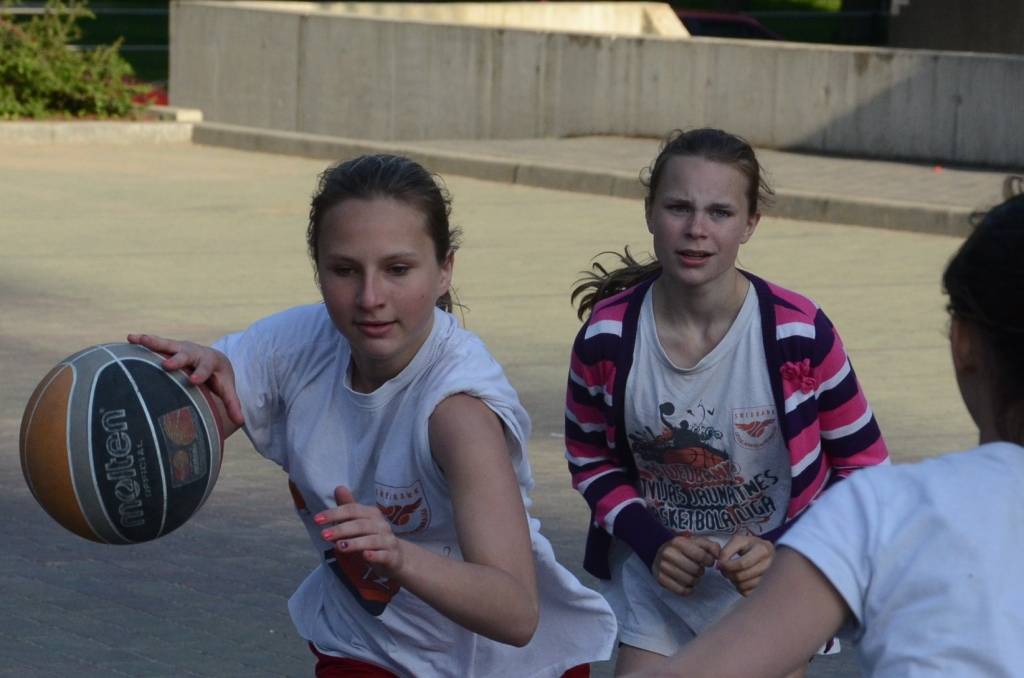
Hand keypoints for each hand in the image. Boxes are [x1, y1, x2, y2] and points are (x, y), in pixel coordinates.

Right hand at [127, 333, 244, 426]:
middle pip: (186, 355)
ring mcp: (180, 349)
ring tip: (141, 340)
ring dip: (155, 343)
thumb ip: (232, 403)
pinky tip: (129, 338)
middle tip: (167, 366)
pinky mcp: (168, 348)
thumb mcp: (226, 388)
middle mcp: (194, 353)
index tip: (193, 380)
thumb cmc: (218, 378)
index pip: (206, 368)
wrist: (213, 358)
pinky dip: (143, 340)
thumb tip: (241, 422)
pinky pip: (155, 343)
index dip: (200, 373)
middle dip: (178, 360)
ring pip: (168, 345)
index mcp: (209, 362)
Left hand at [315, 486, 405, 579]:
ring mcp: (387, 541)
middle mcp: (381, 525)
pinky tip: (365, 556)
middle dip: (341, 529)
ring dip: (355, 543)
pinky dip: (375, 555)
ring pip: (372, 540)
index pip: (352, 510)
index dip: (335, 513)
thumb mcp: (360, 522)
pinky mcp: (392, 556)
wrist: (397, 556)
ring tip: (339, 546)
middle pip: (361, 525)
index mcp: (371, 514)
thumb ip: (348, 508)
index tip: (317, 519)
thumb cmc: (373, 537)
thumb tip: (338, 488)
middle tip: (323, 535)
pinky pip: (384, 555)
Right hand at [652, 535, 720, 595]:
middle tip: (698, 568)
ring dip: (695, 580)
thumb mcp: (696, 541)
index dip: (709, 561)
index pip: (701, 556)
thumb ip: (711, 546)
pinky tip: (687, 583)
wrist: (659, 551)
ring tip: (692, 575)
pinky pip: (681, 591)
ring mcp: (662, 567)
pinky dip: (688, 589)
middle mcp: (668, 553)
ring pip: (689, 581)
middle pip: (695, 570)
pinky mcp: (660, 579)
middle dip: (701, 571)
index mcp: (678, 542)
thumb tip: (718, 555)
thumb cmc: (682, 547)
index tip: (709, 562)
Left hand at [717, 534, 773, 595]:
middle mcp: (768, 564)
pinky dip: (740, 588)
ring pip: (745, 585)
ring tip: (731, 573)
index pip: (742, 563)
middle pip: (742, 576)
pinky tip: (739, 580)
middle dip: (729, 574)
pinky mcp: (765, 586)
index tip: (720, 564)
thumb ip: (726, 551)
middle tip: (724, 570)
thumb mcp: (737, 540)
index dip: (727, 565)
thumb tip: (719, 565)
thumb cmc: (749, 544)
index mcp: (762, 550)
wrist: (762, 549)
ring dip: (733, 581)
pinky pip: (748, 592)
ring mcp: (768, 576)